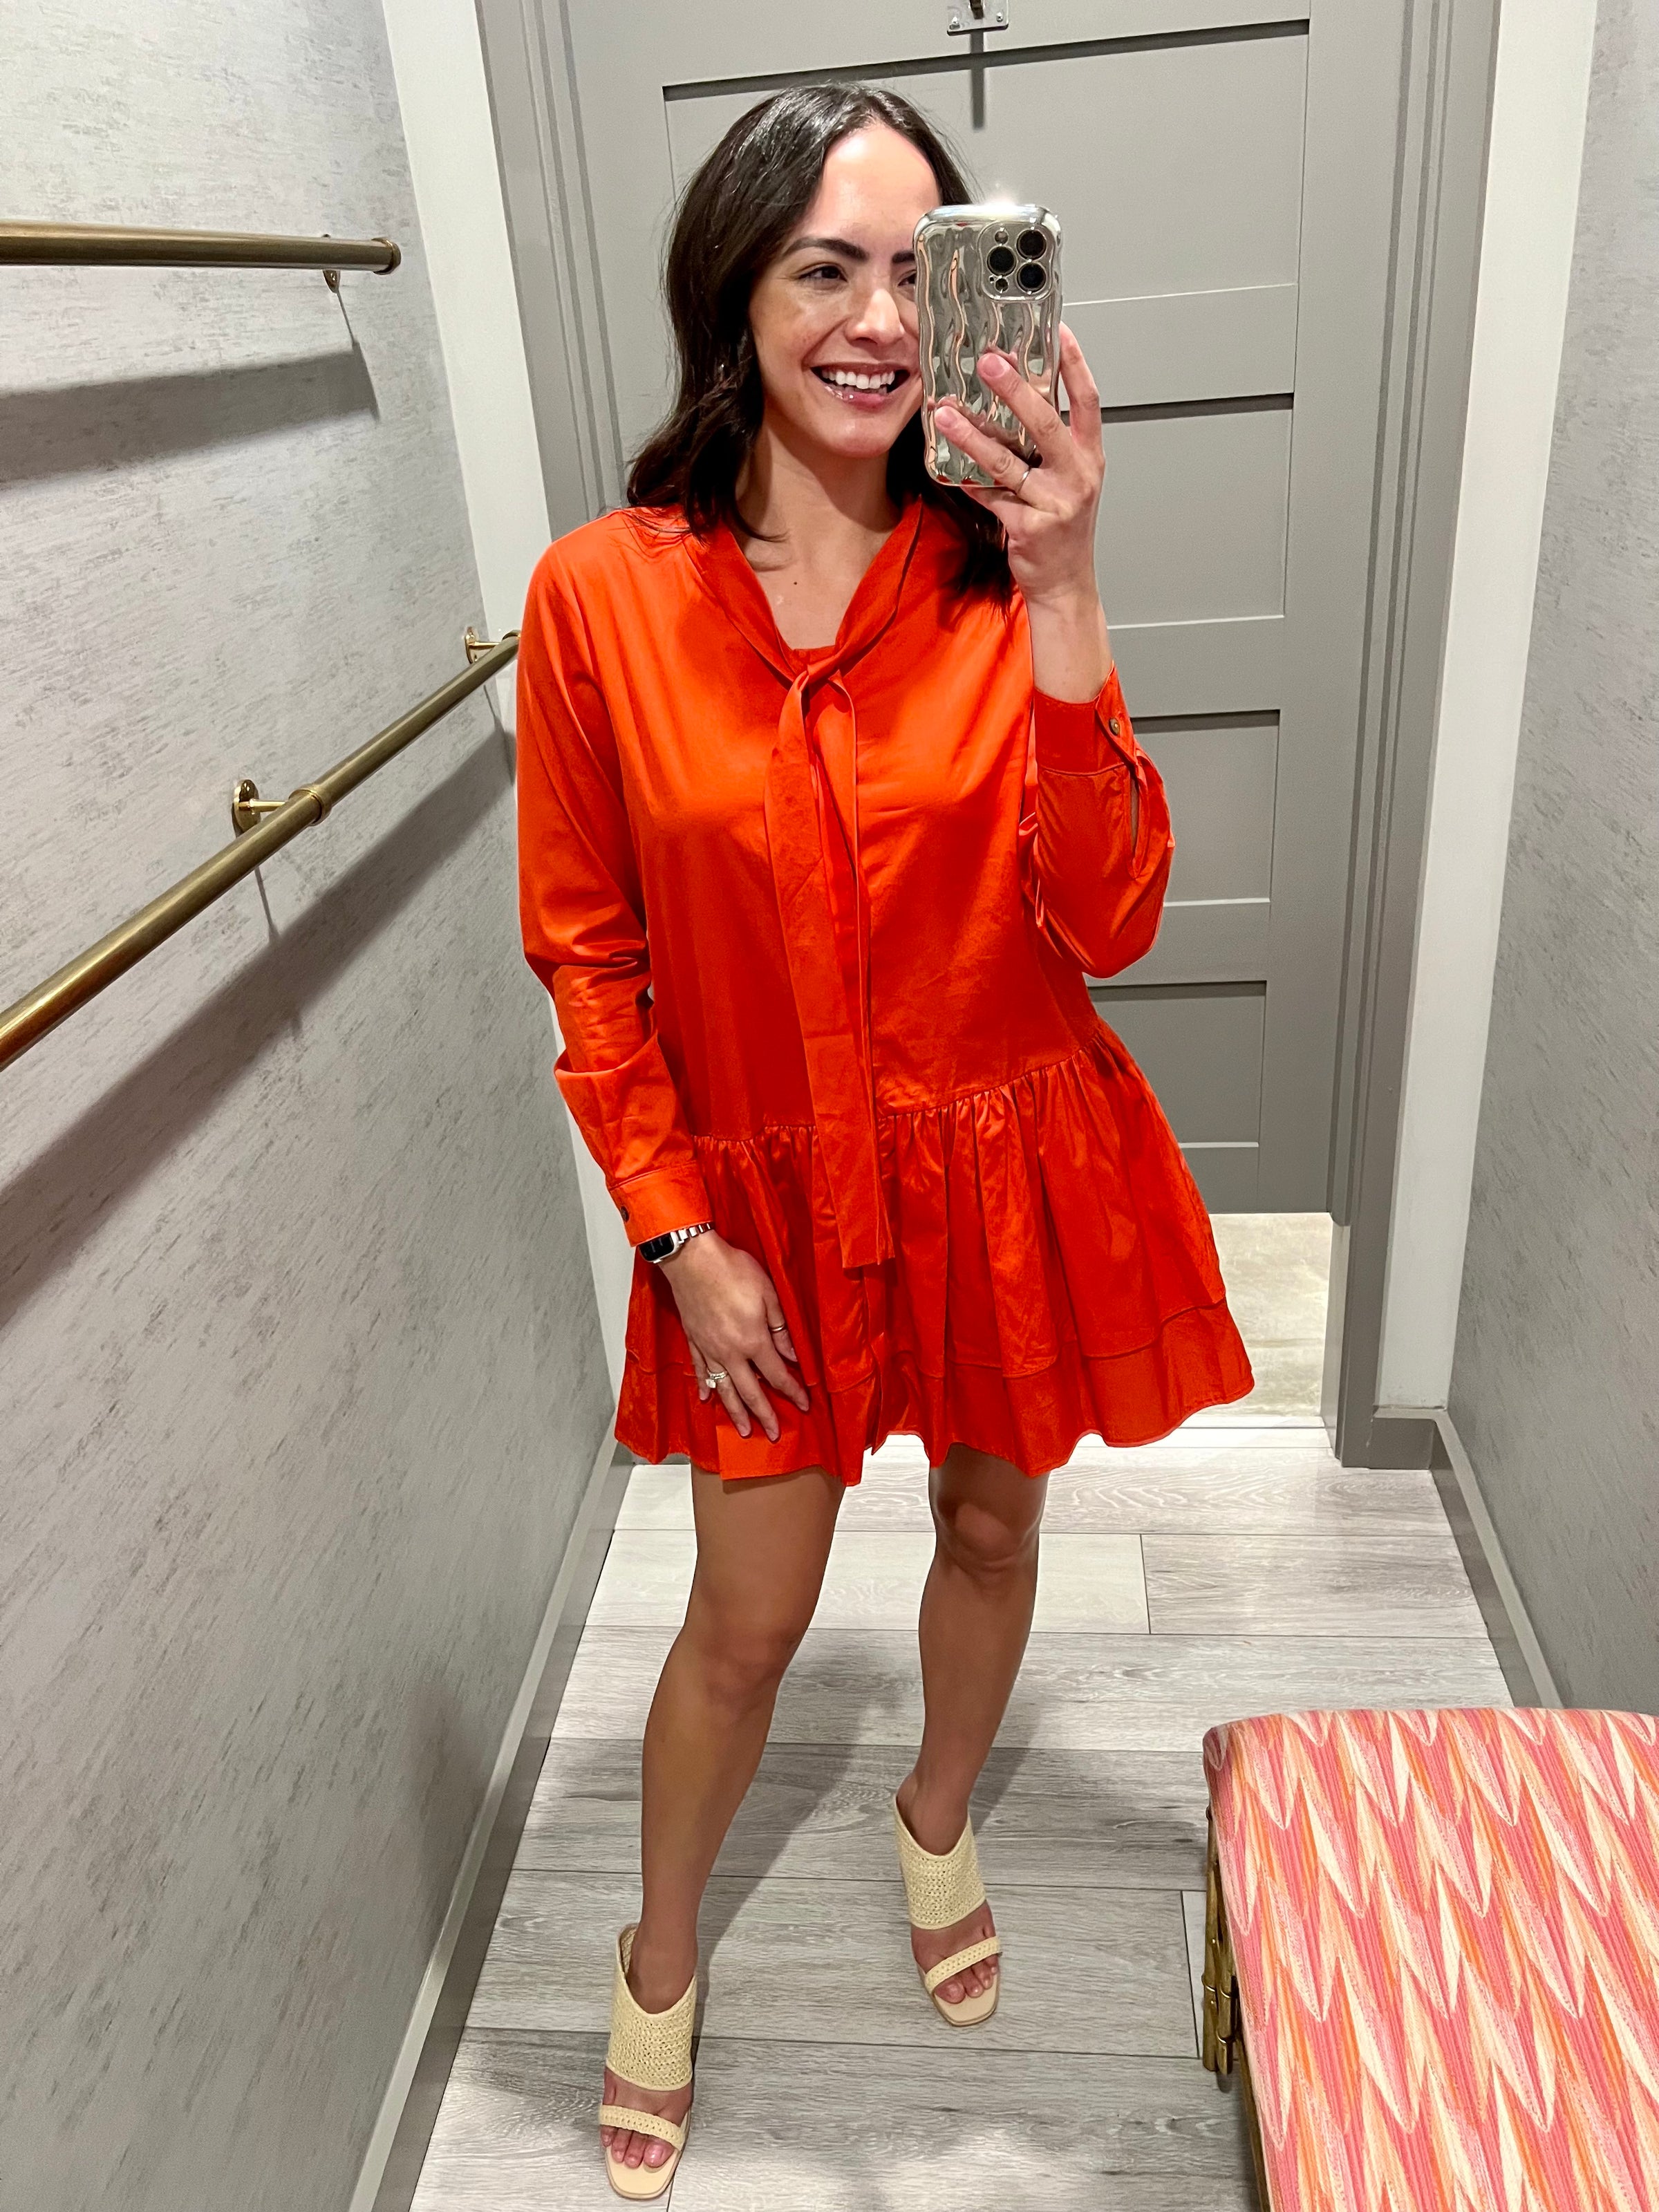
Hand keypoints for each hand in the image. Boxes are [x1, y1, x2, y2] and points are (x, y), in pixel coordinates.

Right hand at [660, 1231, 807, 1442]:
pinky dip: (704, 1386)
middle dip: (764, 1415)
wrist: (693, 1259)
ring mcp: (709, 1349)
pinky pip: (700, 1370)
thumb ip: (780, 1329)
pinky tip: (706, 1398)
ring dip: (735, 1412)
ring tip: (743, 1430)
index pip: (777, 1375)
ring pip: (723, 1389)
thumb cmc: (732, 1270)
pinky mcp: (694, 1340)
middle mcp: (731, 1352)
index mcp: (753, 1341)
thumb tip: (792, 1355)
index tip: (804, 1405)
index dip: (793, 1392)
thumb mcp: (769, 1295)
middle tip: (773, 1434)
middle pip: (750, 1392)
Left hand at [931, 325, 1110, 696]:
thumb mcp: (1068, 480)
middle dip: (1015, 390)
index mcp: (1090, 458)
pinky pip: (989, 496)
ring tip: (945, 413)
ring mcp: (1054, 504)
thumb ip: (1049, 444)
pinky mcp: (1028, 528)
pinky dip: (967, 480)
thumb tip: (1016, 399)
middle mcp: (1077, 477)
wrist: (1066, 583)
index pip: (1088, 400)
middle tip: (988, 362)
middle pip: (1046, 423)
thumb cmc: (1063, 527)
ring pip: (1007, 462)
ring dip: (972, 435)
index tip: (1058, 331)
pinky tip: (946, 463)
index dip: (1075, 364)